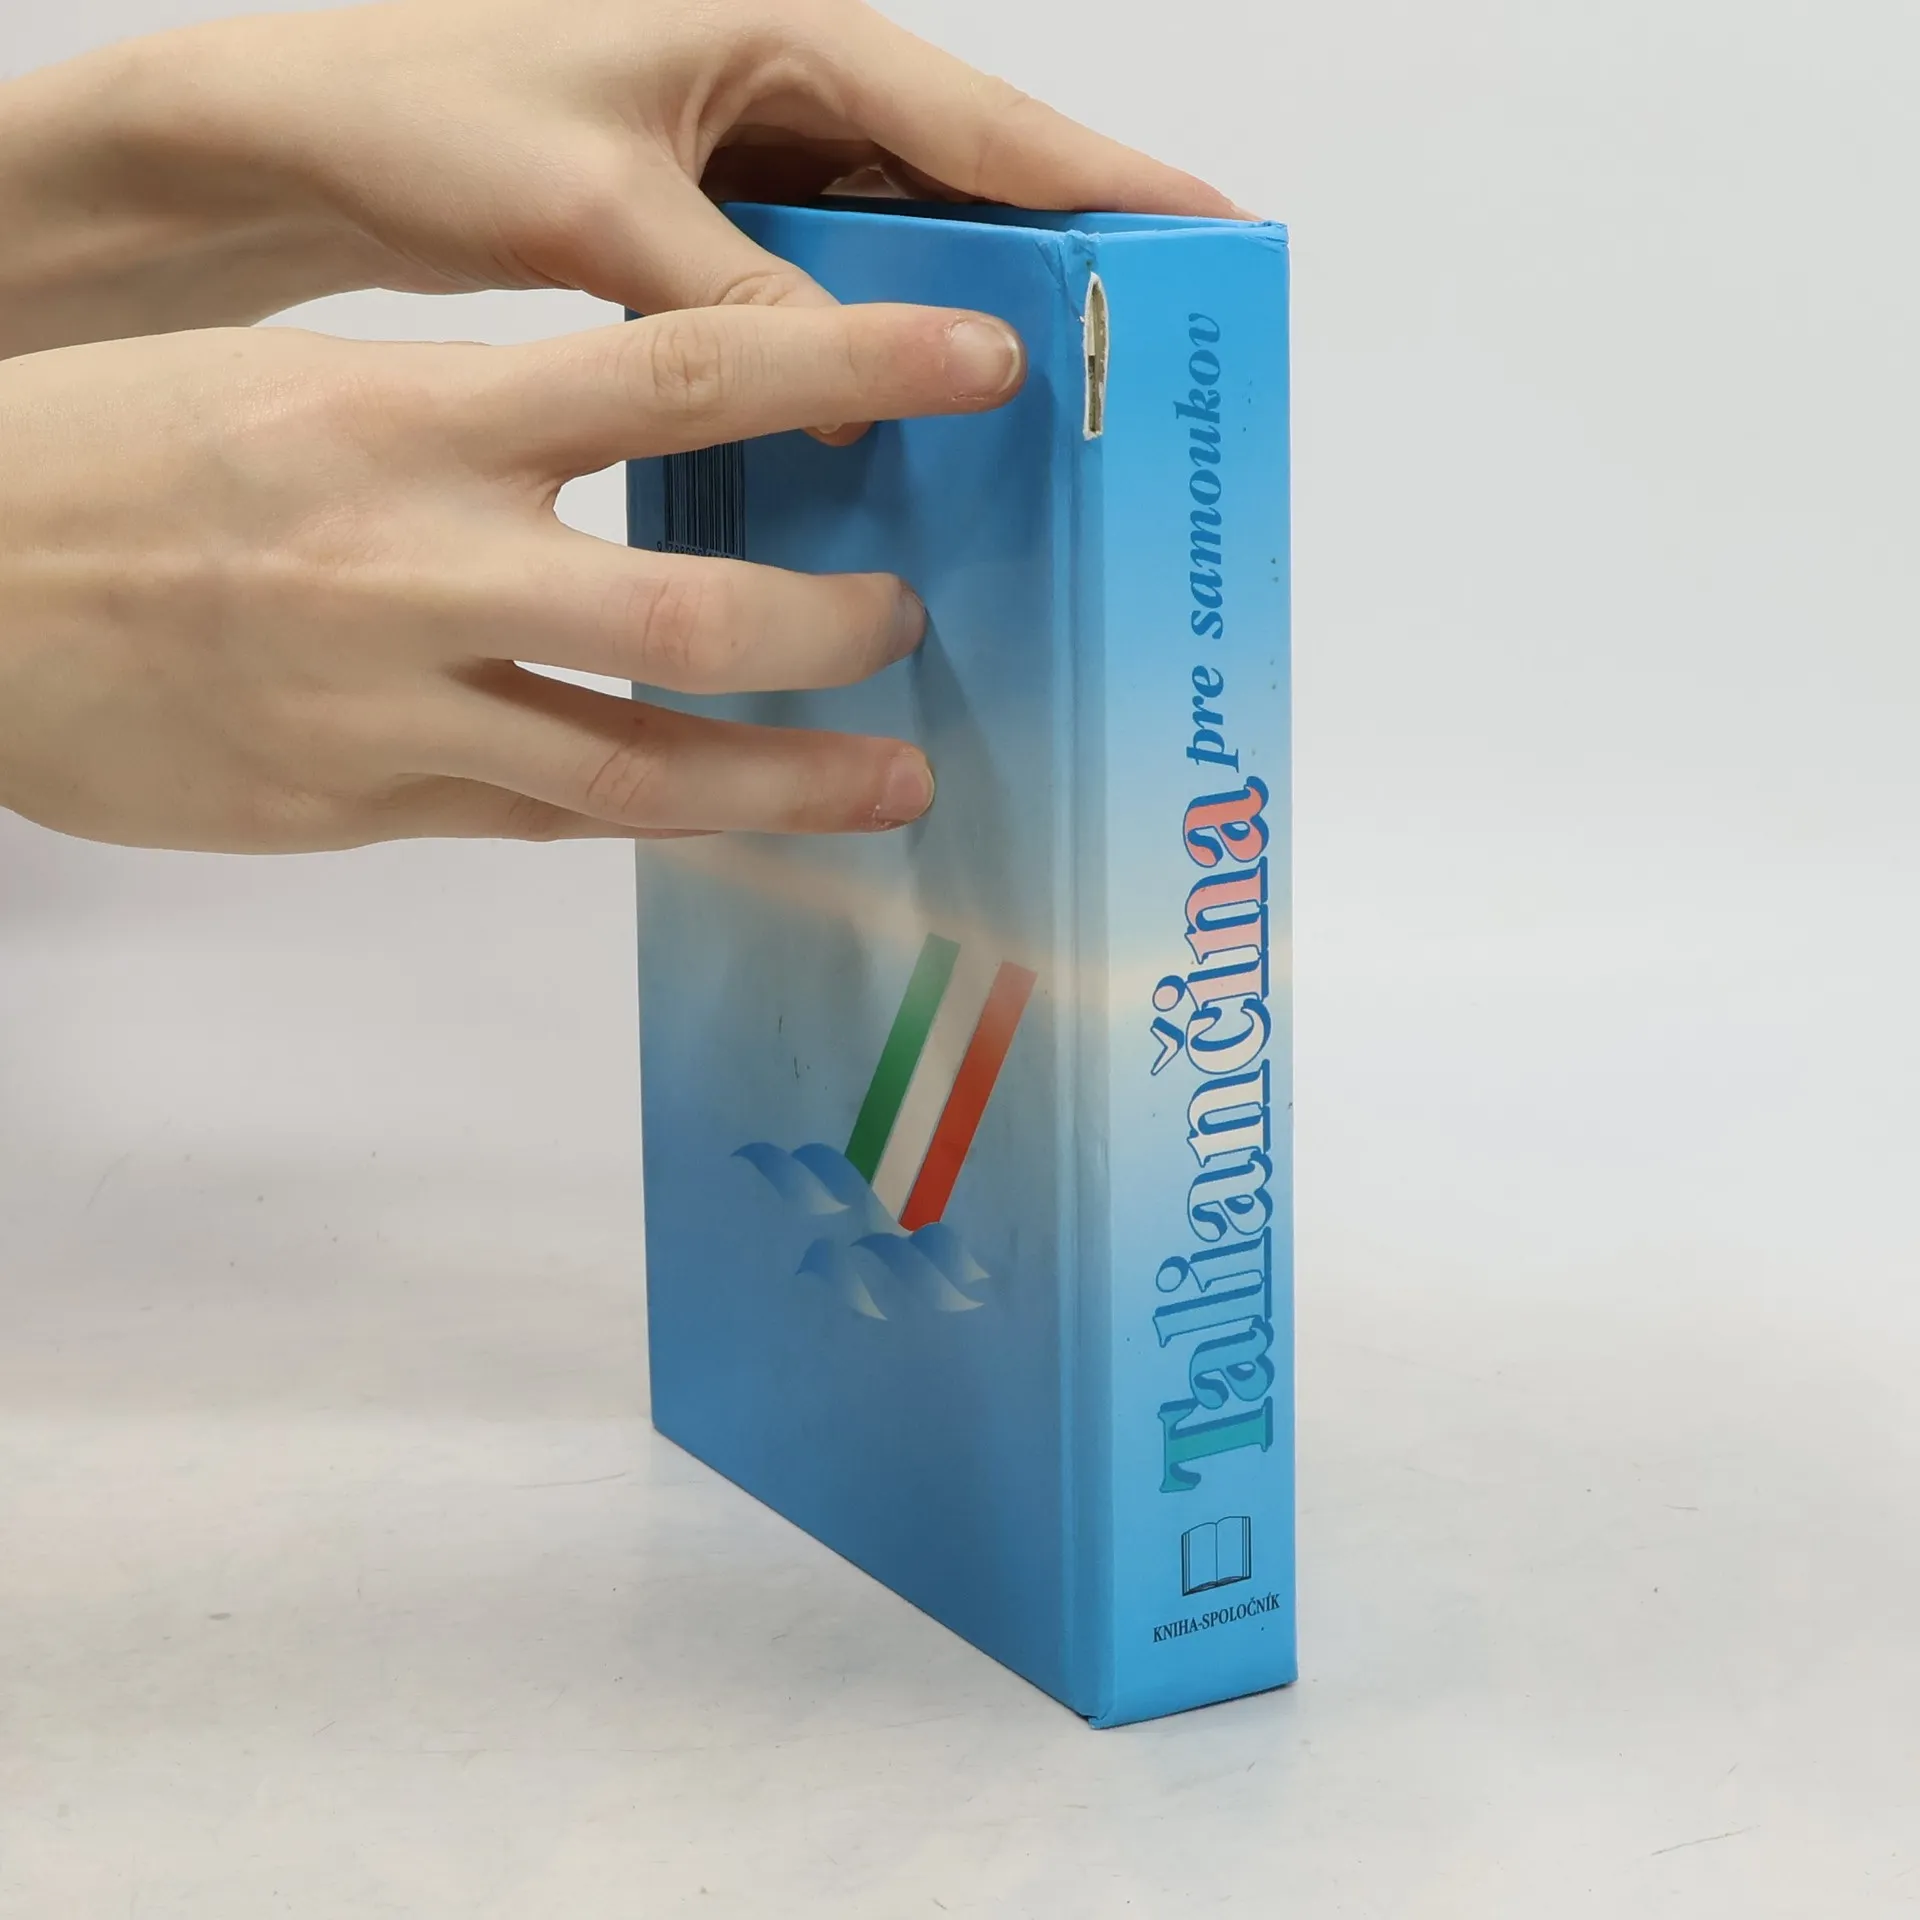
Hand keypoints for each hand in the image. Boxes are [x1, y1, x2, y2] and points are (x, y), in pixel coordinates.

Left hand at [0, 0, 1243, 354]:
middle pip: (968, 185)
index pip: (986, 121)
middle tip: (1151, 361)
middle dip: (1061, 268)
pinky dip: (869, 351)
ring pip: (904, 244)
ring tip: (1056, 418)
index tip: (1213, 239)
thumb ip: (738, 302)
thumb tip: (852, 397)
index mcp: (781, 31)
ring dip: (967, 323)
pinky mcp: (709, 222)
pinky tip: (904, 425)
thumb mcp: (599, 209)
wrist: (291, 136)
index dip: (1108, 185)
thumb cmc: (419, 116)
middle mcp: (784, 83)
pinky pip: (828, 289)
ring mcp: (749, 155)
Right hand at [0, 303, 1023, 849]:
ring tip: (893, 777)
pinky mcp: (359, 811)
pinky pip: (548, 824)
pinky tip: (738, 822)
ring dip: (791, 778)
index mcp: (407, 418)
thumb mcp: (296, 389)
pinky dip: (659, 821)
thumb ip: (470, 428)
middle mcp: (417, 567)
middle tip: (906, 616)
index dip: (851, 364)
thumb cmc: (108, 465)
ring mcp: (392, 712)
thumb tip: (631, 459)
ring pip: (643, 768)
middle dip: (837, 626)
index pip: (683, 368)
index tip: (975, 365)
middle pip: (695, 611)